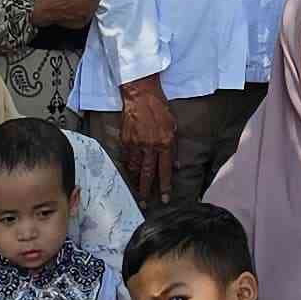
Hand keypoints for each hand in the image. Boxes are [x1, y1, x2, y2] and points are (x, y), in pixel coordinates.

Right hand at [114, 78, 175, 202]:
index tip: (165, 199)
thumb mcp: (173, 127)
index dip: (165, 186)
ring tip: (137, 194)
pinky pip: (126, 159)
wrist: (141, 95)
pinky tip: (129, 177)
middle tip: (146, 204)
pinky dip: (128, 169)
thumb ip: (174, 148)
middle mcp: (150, 146)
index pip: (165, 170)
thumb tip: (175, 166)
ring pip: (135, 169)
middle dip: (148, 191)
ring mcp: (136, 144)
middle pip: (148, 174)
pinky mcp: (125, 140)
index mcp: (165, 143)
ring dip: (136, 183)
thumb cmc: (160, 109)